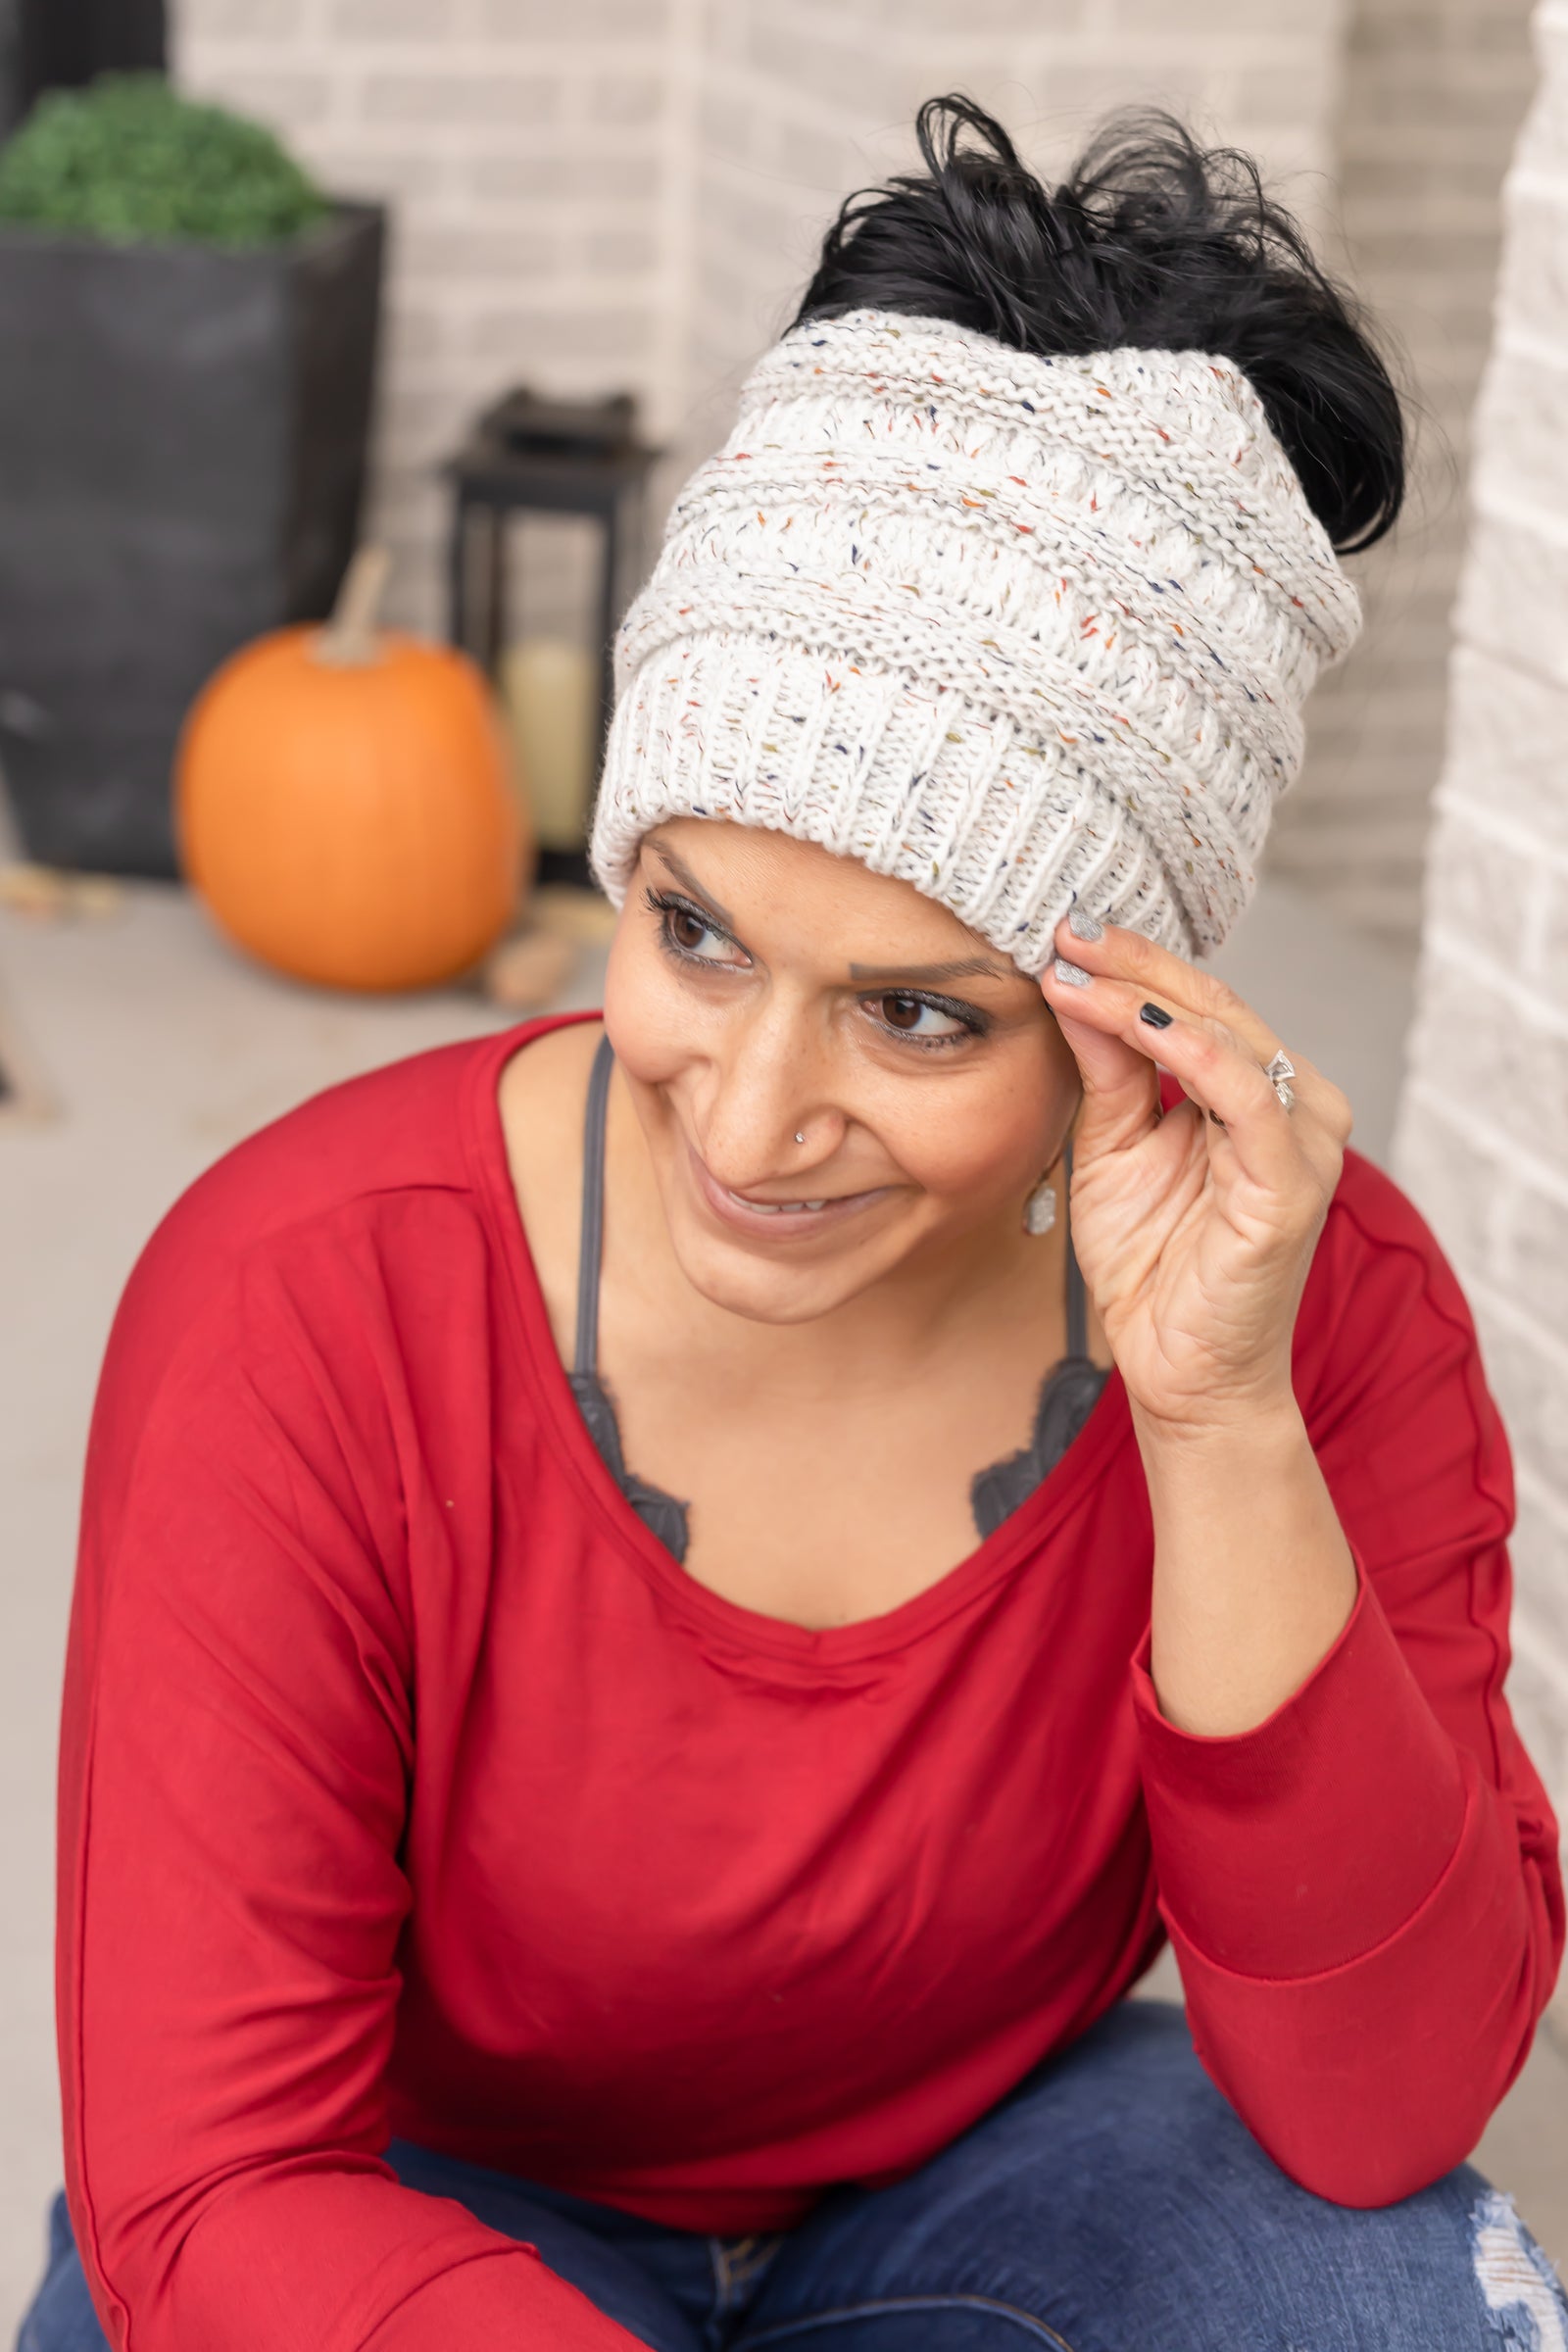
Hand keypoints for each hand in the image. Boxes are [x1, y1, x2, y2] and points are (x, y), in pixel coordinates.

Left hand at [1040, 913, 1352, 1436]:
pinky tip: (1135, 1021)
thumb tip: (1073, 982)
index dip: (1133, 962)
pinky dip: (1190, 1051)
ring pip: (1232, 1036)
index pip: (1201, 1002)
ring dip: (1149, 995)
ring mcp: (1303, 1145)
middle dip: (1135, 963)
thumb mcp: (1111, 1148)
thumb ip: (1105, 1069)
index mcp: (1260, 1094)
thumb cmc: (1153, 1266)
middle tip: (1065, 928)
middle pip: (1218, 1005)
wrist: (1179, 1374)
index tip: (1061, 929)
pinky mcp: (1291, 1186)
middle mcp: (1297, 1108)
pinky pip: (1246, 1097)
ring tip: (1079, 969)